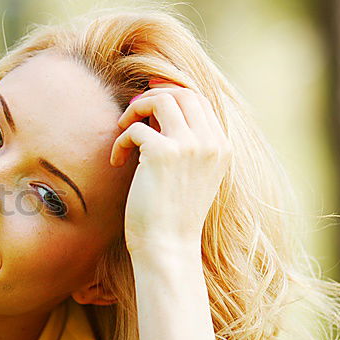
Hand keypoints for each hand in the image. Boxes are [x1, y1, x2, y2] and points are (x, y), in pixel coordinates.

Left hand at [110, 79, 230, 254]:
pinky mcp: (163, 154)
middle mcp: (210, 142)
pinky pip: (135, 129)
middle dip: (151, 98)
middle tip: (131, 116)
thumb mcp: (189, 173)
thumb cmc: (171, 214)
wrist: (168, 247)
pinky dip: (120, 141)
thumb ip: (183, 142)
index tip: (145, 106)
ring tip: (123, 130)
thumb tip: (156, 106)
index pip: (198, 100)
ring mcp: (189, 146)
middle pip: (181, 93)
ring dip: (135, 111)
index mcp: (221, 147)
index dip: (169, 95)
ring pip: (160, 100)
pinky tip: (118, 162)